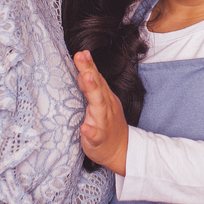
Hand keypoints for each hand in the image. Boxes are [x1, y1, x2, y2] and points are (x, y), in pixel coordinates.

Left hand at [74, 51, 128, 175]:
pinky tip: (85, 127)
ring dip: (93, 91)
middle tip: (81, 56)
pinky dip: (91, 131)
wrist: (122, 150)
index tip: (81, 52)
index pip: (96, 77)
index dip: (89, 65)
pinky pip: (96, 135)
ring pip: (98, 105)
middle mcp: (105, 106)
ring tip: (85, 78)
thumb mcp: (100, 102)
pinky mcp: (100, 139)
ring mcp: (104, 122)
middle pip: (97, 86)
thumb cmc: (106, 124)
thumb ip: (92, 87)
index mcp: (104, 97)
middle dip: (89, 71)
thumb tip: (83, 69)